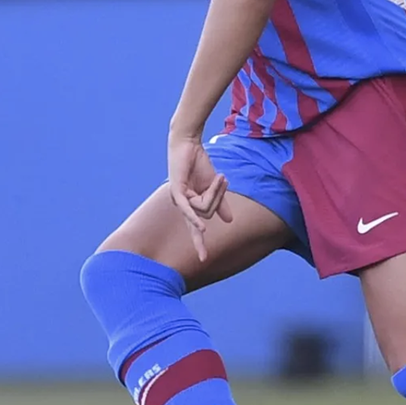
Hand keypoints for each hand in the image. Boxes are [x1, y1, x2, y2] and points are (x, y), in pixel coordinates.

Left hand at [167, 132, 232, 260]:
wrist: (189, 144)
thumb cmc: (198, 163)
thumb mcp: (214, 186)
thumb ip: (221, 204)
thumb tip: (229, 221)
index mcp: (190, 205)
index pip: (194, 229)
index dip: (199, 244)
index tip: (203, 260)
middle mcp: (182, 205)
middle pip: (207, 215)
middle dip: (219, 198)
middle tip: (222, 179)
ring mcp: (178, 198)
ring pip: (203, 209)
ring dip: (215, 191)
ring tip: (219, 176)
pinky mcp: (176, 191)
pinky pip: (189, 209)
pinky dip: (195, 218)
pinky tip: (202, 228)